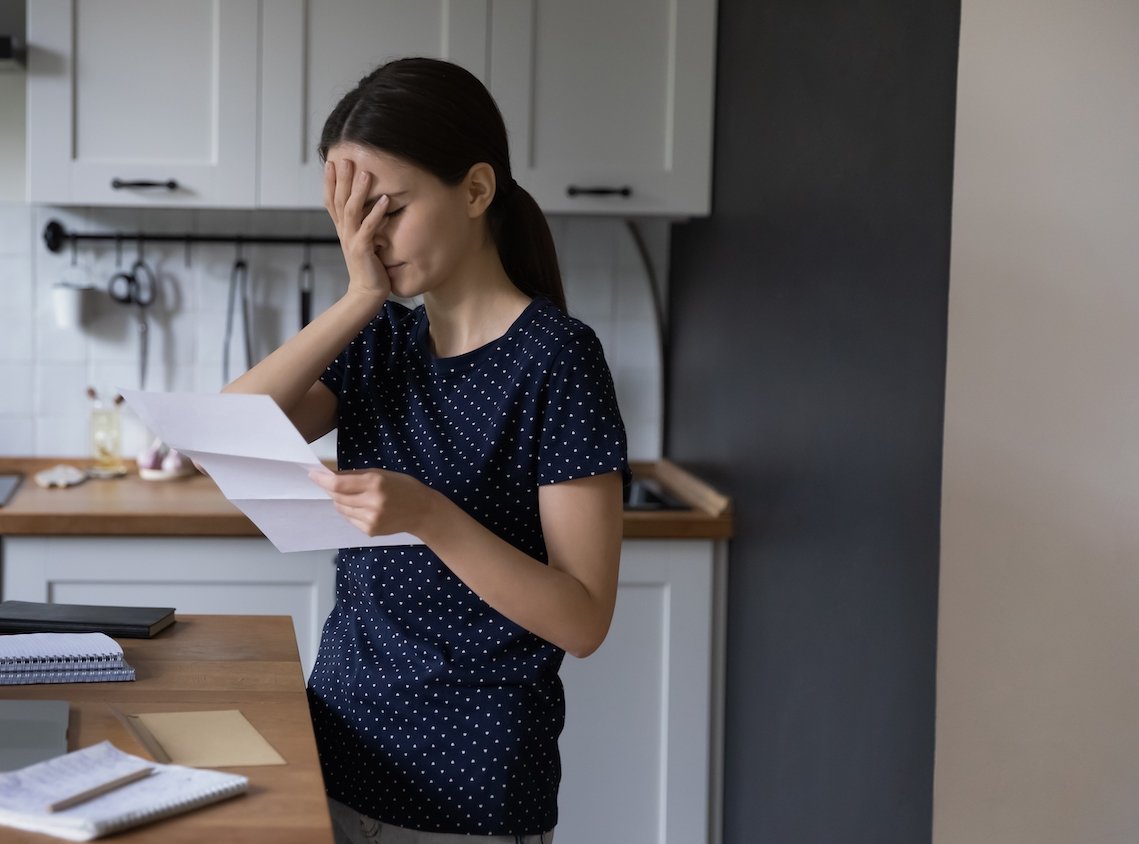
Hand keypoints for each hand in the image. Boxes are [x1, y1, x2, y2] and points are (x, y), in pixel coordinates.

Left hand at [308, 467, 435, 537]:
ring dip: (340, 501)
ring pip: (341, 508)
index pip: (338, 484)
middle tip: (332, 484)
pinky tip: (362, 507)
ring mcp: (370, 518)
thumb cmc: (404, 487)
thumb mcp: (382, 474)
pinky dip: (349, 511)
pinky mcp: (370, 530)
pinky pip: (349, 518)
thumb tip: (330, 476)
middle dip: (331, 489)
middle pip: (337, 496)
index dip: (322, 480)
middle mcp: (371, 502)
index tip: (312, 474)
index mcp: (375, 483)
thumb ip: (356, 476)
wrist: (423, 511)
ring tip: (354, 496)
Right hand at [323, 159, 391, 301]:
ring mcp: (352, 240)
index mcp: (342, 229)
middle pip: (339, 201)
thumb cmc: (368, 268)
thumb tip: (370, 206)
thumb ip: (362, 224)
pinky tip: (384, 201)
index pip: (331, 201)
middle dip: (341, 179)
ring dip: (358, 191)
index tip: (330, 162)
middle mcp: (344, 232)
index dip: (329, 182)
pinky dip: (376, 213)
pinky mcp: (363, 250)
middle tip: (344, 158)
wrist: (366, 293)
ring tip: (365, 173)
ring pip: (351, 211)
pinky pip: (369, 228)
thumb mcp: (361, 242)